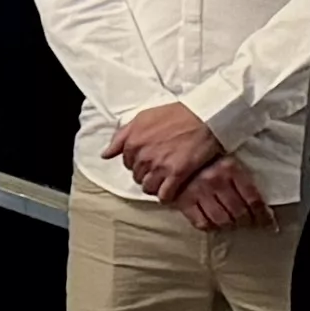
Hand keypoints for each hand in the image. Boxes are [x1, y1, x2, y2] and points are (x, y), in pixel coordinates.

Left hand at [103, 102, 231, 201]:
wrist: (204, 117)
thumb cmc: (175, 114)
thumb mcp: (142, 118)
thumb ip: (121, 136)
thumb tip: (105, 154)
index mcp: (132, 141)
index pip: (126, 163)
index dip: (137, 163)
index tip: (148, 160)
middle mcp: (143, 156)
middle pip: (137, 176)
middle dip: (146, 174)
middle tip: (159, 169)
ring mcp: (159, 166)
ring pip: (148, 187)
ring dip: (155, 186)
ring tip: (165, 180)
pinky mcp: (177, 174)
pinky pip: (164, 195)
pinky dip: (166, 196)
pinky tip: (172, 191)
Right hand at [176, 156, 274, 231]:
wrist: (173, 152)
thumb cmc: (205, 160)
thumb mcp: (227, 161)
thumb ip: (242, 180)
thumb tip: (264, 208)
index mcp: (230, 168)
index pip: (254, 200)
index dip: (264, 216)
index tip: (269, 224)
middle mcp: (215, 179)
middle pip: (239, 213)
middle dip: (247, 222)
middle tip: (250, 223)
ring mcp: (198, 191)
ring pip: (222, 220)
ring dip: (230, 226)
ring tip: (233, 223)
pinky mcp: (183, 201)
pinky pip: (202, 223)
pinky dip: (211, 227)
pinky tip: (214, 222)